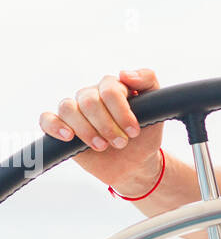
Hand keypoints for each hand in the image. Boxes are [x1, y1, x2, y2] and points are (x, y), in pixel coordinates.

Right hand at [39, 68, 163, 188]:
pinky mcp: (61, 128)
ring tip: (102, 146)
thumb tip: (124, 73)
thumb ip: (147, 81)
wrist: (135, 164)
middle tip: (121, 143)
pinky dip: (55, 126)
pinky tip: (69, 137)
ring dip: (87, 130)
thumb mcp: (156, 107)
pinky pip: (46, 120)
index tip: (134, 132)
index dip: (121, 112)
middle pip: (88, 100)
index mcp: (110, 87)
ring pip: (67, 108)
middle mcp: (90, 96)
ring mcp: (75, 112)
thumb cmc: (144, 135)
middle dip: (107, 125)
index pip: (109, 89)